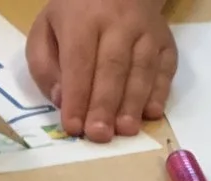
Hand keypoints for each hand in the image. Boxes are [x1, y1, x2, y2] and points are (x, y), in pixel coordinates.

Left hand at [28, 0, 173, 141]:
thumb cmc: (73, 15)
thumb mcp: (44, 30)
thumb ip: (44, 65)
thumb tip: (61, 99)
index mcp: (84, 19)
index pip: (80, 62)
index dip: (77, 97)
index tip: (73, 127)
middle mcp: (120, 22)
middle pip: (113, 67)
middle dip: (105, 105)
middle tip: (100, 135)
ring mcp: (147, 30)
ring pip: (142, 68)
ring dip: (134, 102)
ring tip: (126, 131)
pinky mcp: (166, 38)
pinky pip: (166, 65)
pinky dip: (161, 90)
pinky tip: (152, 113)